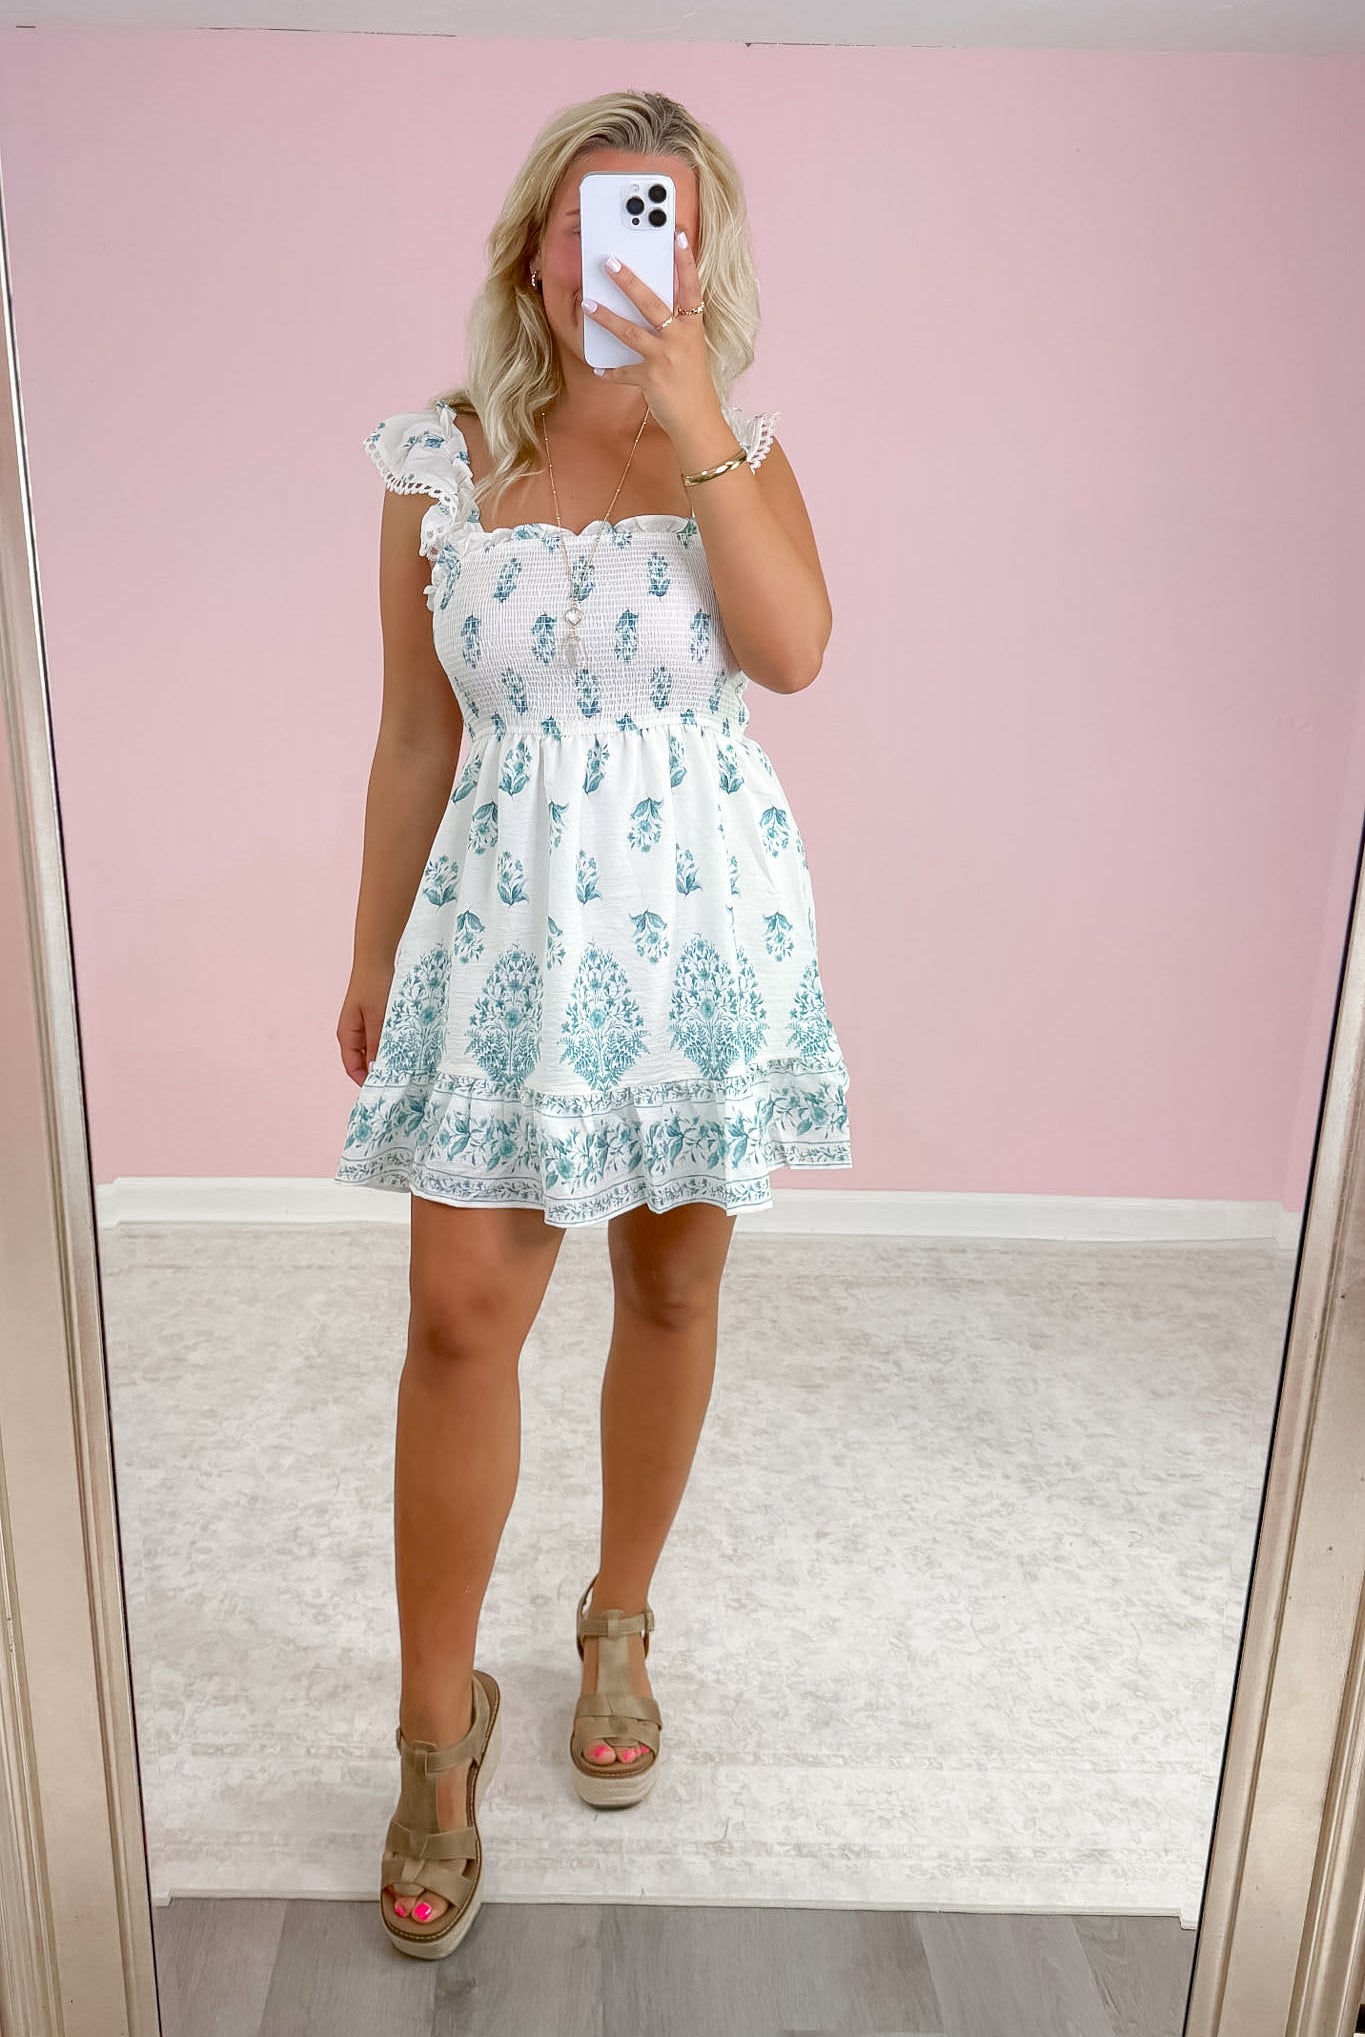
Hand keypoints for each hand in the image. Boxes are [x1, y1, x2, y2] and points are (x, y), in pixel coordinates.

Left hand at [582, 231, 719, 441]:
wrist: (699, 420)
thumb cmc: (693, 381)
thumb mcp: (691, 347)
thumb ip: (677, 325)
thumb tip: (654, 304)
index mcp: (692, 327)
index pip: (691, 287)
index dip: (685, 261)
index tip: (678, 235)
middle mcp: (679, 339)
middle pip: (652, 304)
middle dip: (630, 282)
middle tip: (611, 262)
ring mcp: (664, 359)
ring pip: (631, 333)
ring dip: (606, 317)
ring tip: (587, 302)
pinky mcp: (650, 380)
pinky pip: (623, 372)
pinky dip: (610, 371)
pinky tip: (597, 367)